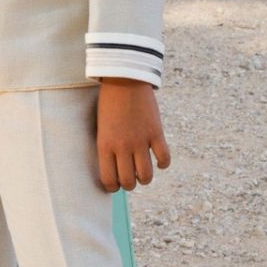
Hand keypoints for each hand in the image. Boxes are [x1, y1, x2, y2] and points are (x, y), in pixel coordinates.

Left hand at [95, 78, 170, 192]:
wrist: (124, 79)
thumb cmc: (109, 103)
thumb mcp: (102, 127)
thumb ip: (108, 146)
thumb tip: (115, 166)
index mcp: (105, 145)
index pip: (108, 180)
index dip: (112, 186)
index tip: (115, 184)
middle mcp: (122, 147)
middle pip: (128, 181)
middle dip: (129, 184)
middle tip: (130, 178)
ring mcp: (140, 141)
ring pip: (146, 175)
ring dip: (145, 178)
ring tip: (143, 173)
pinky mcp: (156, 133)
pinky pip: (164, 159)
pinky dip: (163, 164)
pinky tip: (159, 161)